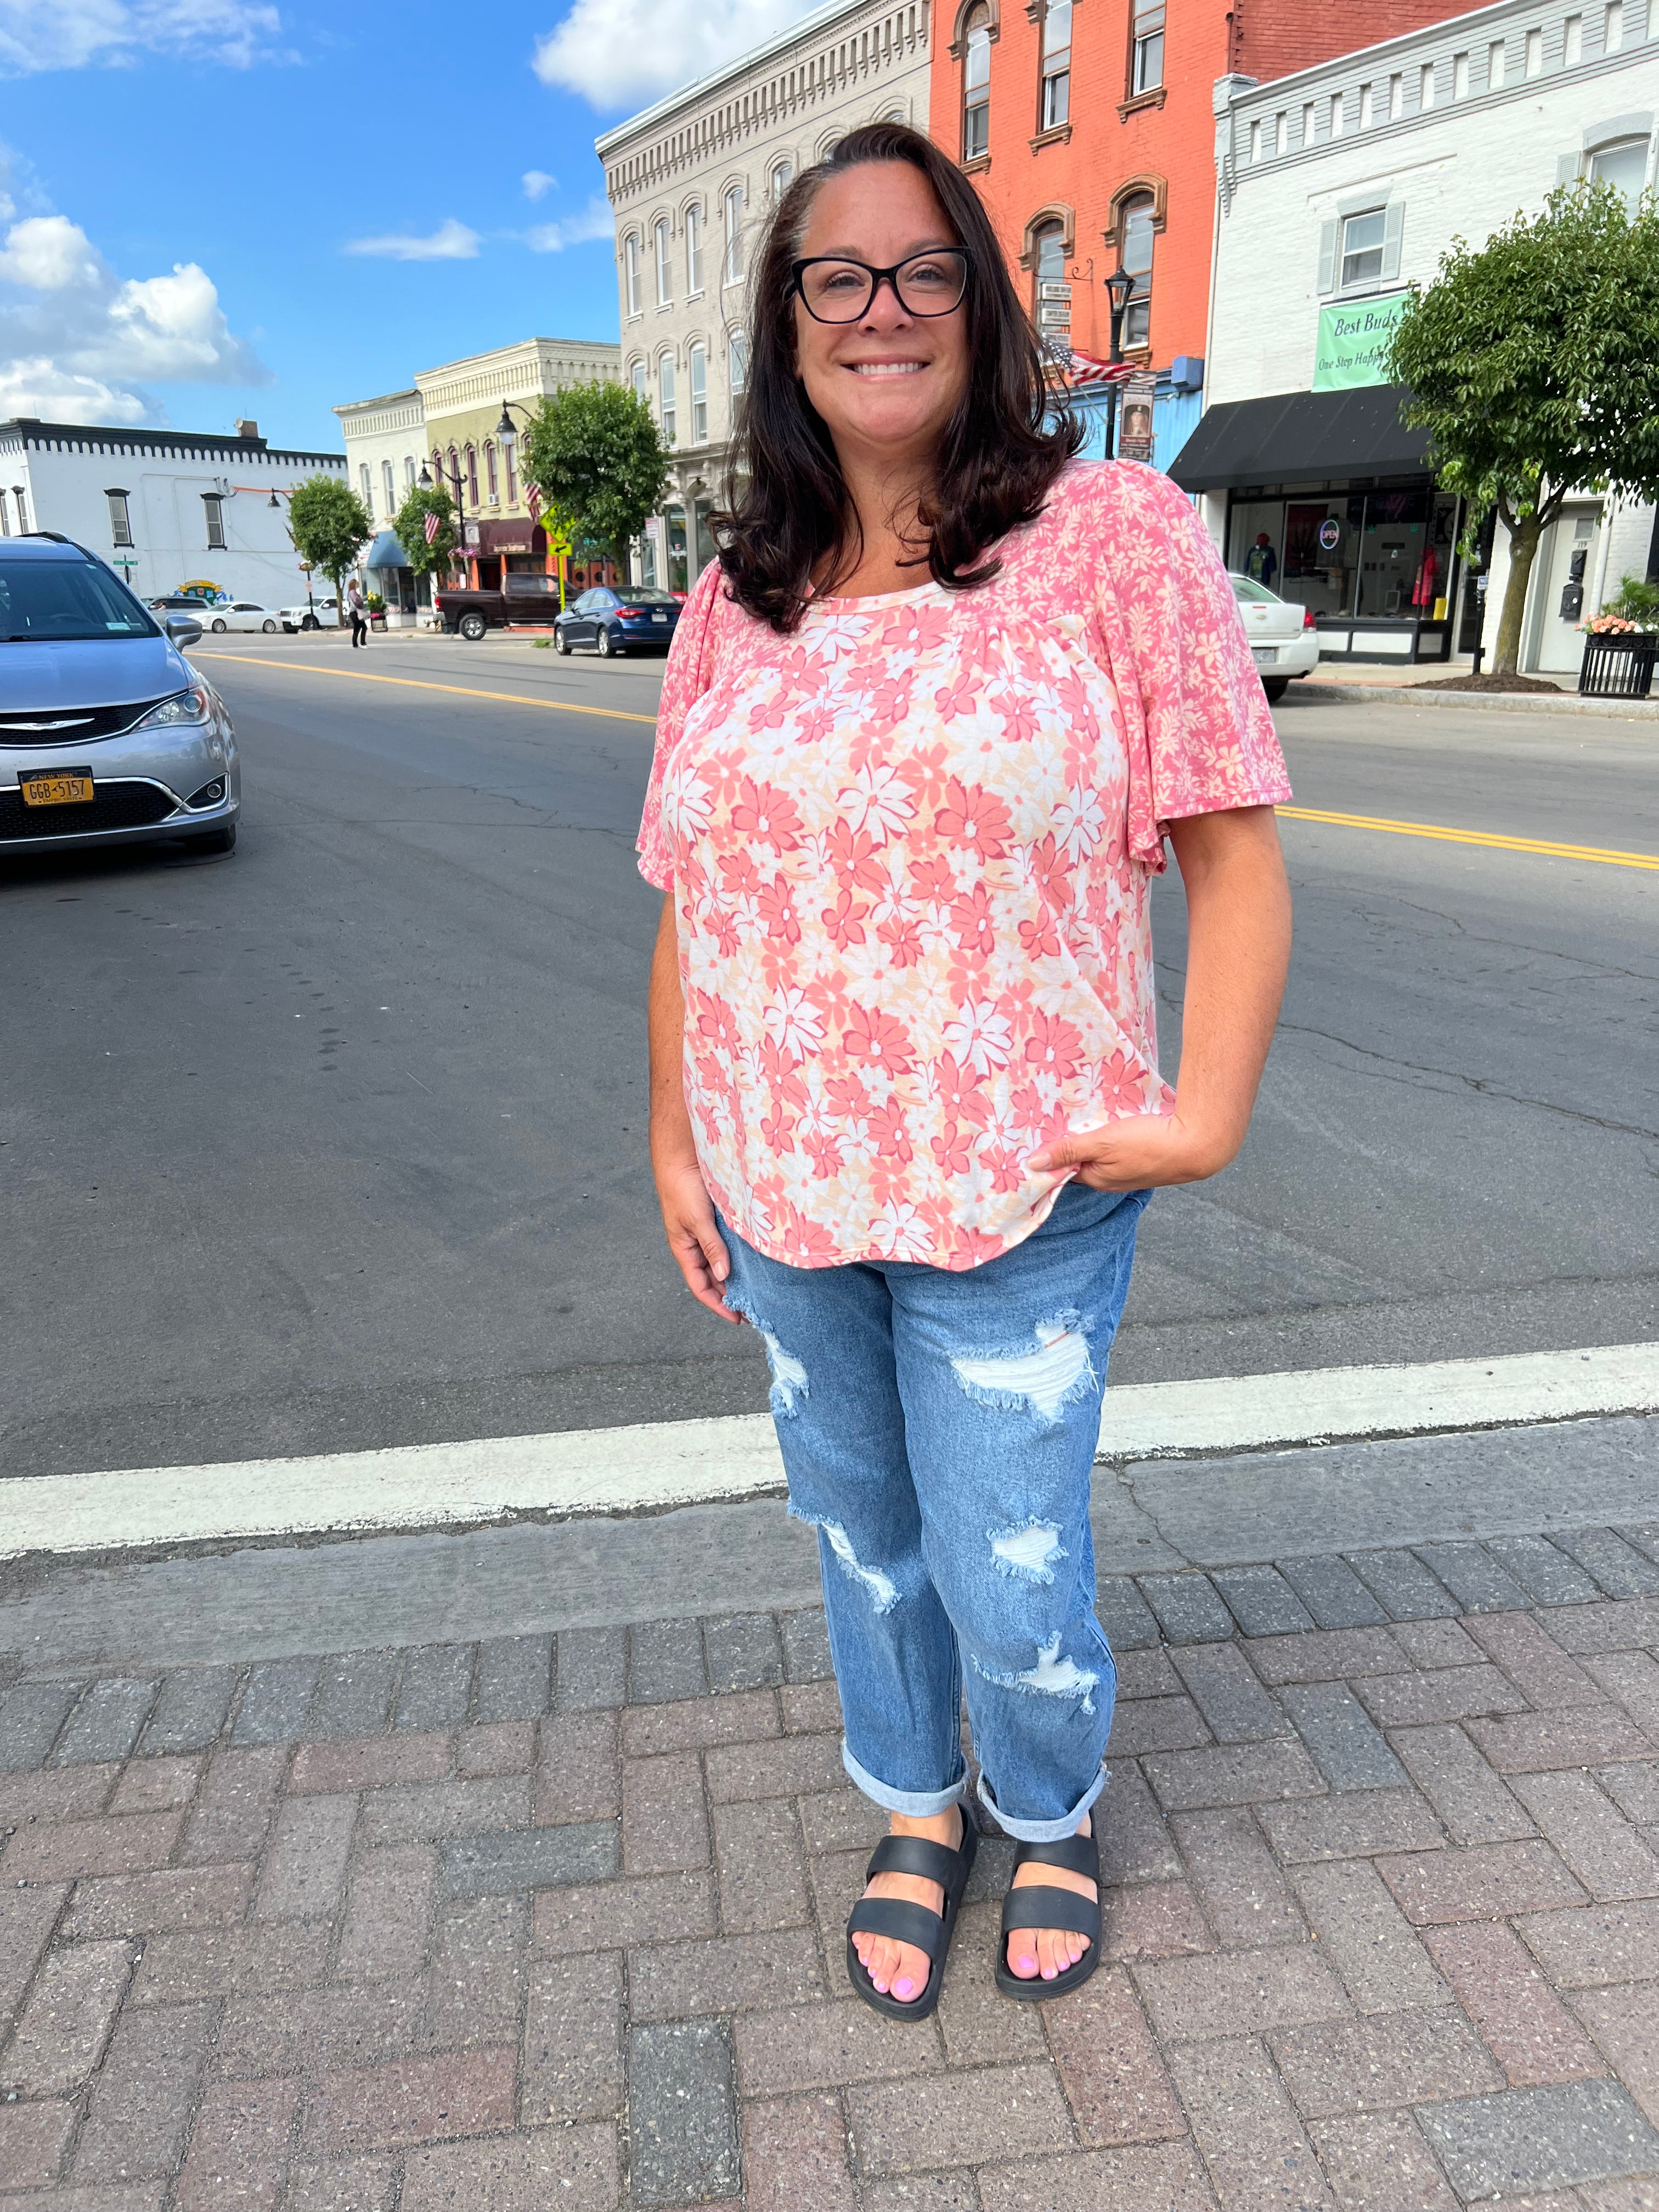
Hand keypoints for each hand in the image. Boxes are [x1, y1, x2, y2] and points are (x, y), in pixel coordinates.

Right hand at [653, 1150, 740, 1322]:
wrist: (682, 1152)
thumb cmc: (682, 1186)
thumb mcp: (697, 1219)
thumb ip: (711, 1247)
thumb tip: (724, 1276)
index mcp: (684, 1248)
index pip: (700, 1286)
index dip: (718, 1305)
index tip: (738, 1319)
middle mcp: (695, 1243)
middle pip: (713, 1277)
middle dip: (731, 1294)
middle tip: (755, 1308)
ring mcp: (707, 1230)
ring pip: (723, 1260)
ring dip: (738, 1275)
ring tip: (759, 1289)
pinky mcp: (718, 1217)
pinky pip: (730, 1242)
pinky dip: (741, 1253)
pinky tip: (757, 1258)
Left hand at [1028, 1111, 1234, 1190]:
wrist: (1198, 1144)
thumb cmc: (1149, 1144)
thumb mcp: (1103, 1143)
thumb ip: (1069, 1150)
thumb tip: (1032, 1164)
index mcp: (1097, 1179)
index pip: (1064, 1167)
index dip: (1054, 1149)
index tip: (1043, 1129)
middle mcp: (1111, 1180)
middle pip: (1084, 1158)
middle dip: (1074, 1140)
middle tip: (1062, 1115)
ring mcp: (1130, 1170)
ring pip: (1103, 1151)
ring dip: (1096, 1135)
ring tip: (1088, 1113)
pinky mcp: (1146, 1158)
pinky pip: (1122, 1147)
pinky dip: (1115, 1134)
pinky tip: (1116, 1118)